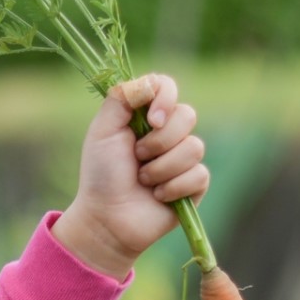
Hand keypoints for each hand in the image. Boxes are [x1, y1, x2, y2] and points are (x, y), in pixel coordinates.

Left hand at [52, 73, 209, 278]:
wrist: (106, 217)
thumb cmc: (101, 174)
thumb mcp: (103, 131)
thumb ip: (121, 98)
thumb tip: (150, 82)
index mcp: (145, 115)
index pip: (167, 86)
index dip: (165, 99)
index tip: (151, 120)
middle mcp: (168, 132)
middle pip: (187, 115)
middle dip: (159, 141)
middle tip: (136, 157)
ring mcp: (183, 157)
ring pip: (194, 148)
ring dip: (161, 168)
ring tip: (142, 180)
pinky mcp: (194, 183)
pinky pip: (198, 174)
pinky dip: (172, 187)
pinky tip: (157, 196)